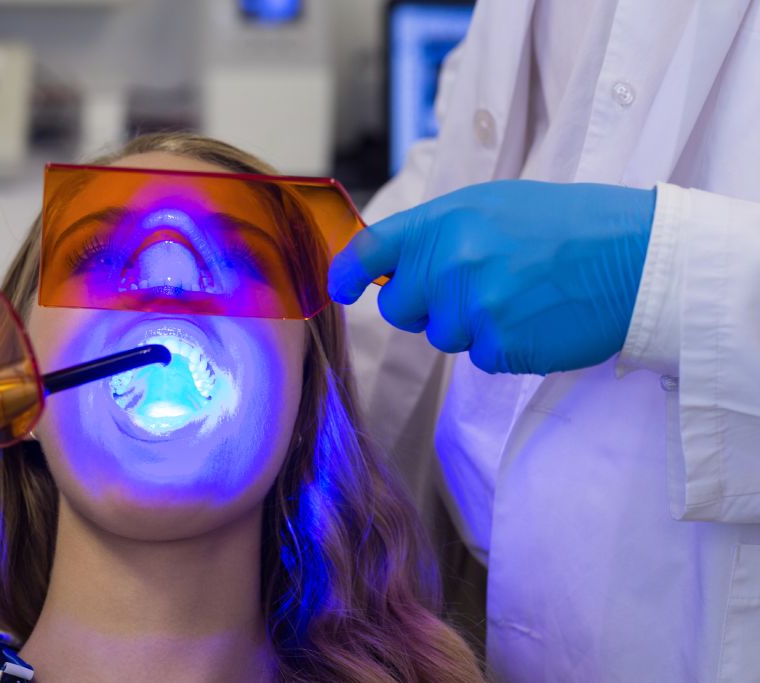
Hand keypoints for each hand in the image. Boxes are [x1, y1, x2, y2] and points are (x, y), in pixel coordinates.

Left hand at [329, 180, 655, 373]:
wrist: (636, 257)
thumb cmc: (567, 226)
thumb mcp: (494, 206)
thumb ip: (438, 235)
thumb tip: (392, 268)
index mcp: (446, 221)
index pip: (371, 251)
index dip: (348, 273)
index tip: (342, 289)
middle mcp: (451, 263)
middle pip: (400, 309)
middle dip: (425, 306)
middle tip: (474, 287)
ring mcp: (474, 307)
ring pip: (441, 337)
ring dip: (469, 326)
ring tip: (518, 297)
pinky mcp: (500, 346)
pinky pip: (478, 357)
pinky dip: (502, 345)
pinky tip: (534, 319)